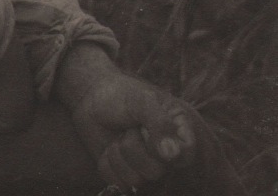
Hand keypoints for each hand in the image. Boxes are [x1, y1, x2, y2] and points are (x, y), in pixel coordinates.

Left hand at [55, 44, 195, 190]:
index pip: (186, 155)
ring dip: (118, 154)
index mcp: (176, 131)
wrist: (92, 98)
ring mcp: (145, 166)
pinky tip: (108, 147)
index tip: (147, 133)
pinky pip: (117, 183)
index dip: (168, 151)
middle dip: (132, 146)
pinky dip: (107, 163)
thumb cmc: (121, 95)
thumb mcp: (141, 100)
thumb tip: (171, 154)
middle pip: (155, 171)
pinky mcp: (125, 175)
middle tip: (128, 127)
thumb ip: (159, 122)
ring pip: (135, 180)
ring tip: (119, 135)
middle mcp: (164, 154)